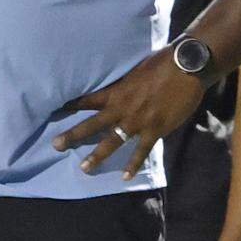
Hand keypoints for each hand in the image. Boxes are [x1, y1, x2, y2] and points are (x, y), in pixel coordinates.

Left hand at [52, 46, 204, 178]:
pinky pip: (141, 151)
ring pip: (112, 141)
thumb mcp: (134, 70)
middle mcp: (121, 108)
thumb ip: (123, 82)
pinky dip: (133, 164)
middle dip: (73, 135)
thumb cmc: (160, 63)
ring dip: (97, 155)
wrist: (185, 68)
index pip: (87, 99)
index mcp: (116, 91)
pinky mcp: (155, 130)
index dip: (71, 104)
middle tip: (56, 145)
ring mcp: (137, 121)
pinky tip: (125, 177)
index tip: (55, 110)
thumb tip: (117, 85)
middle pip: (92, 124)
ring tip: (84, 168)